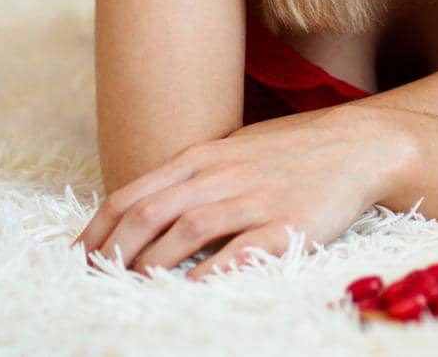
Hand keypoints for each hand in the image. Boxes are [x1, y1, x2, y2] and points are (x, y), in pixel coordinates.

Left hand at [71, 103, 410, 279]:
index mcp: (203, 157)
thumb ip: (195, 175)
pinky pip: (237, 253)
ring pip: (183, 232)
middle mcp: (220, 175)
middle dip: (112, 252)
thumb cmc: (295, 151)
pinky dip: (206, 275)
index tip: (77, 258)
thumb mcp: (236, 150)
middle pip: (147, 214)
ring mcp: (253, 198)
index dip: (97, 230)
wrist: (361, 144)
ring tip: (130, 289)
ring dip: (149, 265)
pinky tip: (188, 293)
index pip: (132, 194)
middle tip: (94, 280)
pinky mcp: (285, 224)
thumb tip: (149, 206)